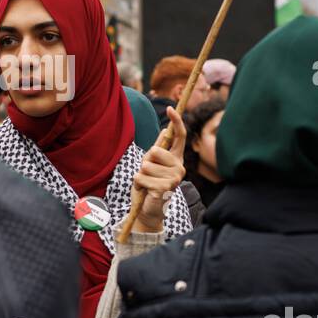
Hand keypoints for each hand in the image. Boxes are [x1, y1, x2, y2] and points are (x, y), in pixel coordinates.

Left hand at [133, 106, 186, 233]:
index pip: (179, 137)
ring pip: (147, 165)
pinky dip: (138, 183)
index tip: (170, 108)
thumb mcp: (151, 164)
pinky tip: (144, 190)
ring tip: (146, 183)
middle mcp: (179, 167)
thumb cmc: (149, 185)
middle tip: (148, 174)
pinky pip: (142, 177)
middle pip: (156, 151)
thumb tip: (165, 131)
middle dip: (145, 161)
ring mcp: (174, 178)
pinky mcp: (165, 188)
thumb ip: (158, 150)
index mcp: (176, 159)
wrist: (147, 209)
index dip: (176, 121)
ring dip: (140, 175)